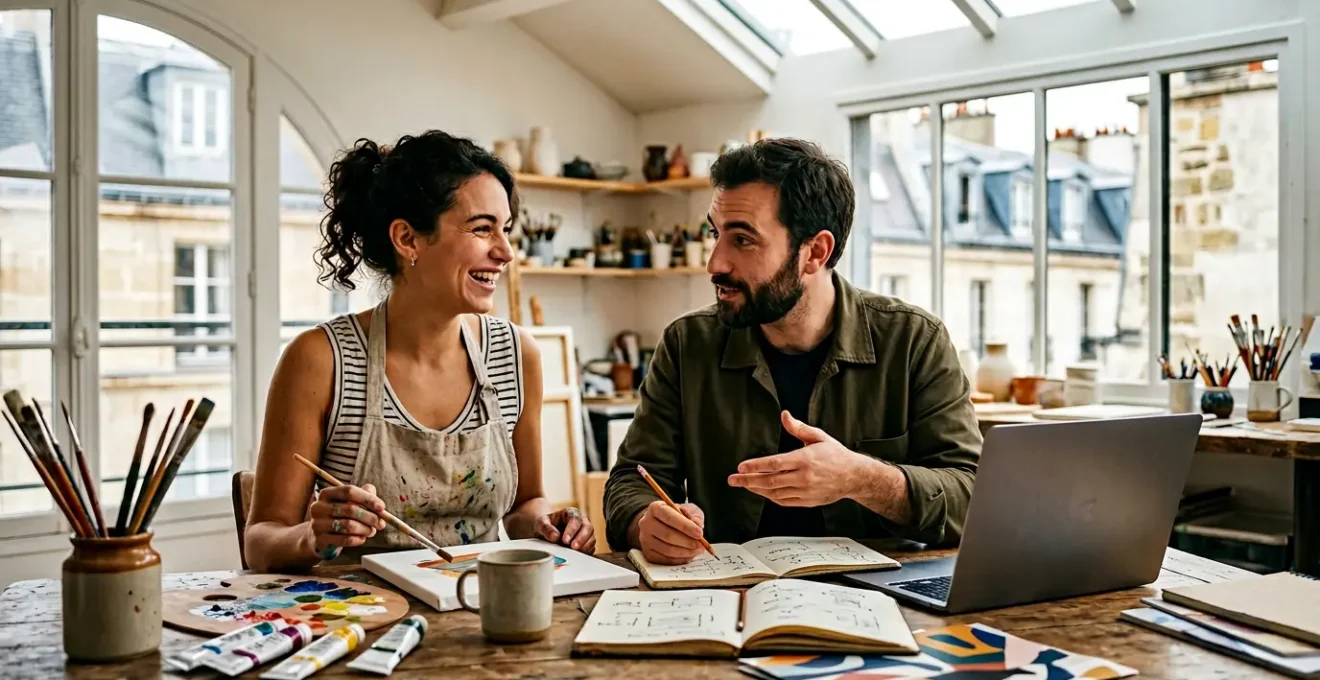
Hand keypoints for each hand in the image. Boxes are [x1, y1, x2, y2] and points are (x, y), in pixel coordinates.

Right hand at [307, 483, 386, 559]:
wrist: (319, 536)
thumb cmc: (338, 516)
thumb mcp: (348, 502)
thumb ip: (363, 495)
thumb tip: (377, 498)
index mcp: (326, 494)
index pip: (349, 491)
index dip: (368, 499)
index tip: (382, 507)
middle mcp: (318, 507)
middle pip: (350, 509)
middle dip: (370, 517)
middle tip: (381, 523)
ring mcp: (317, 524)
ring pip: (348, 525)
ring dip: (365, 529)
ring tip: (372, 531)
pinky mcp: (320, 539)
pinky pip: (344, 540)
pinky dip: (357, 539)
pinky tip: (362, 538)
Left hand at [534, 507, 596, 552]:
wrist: (547, 533)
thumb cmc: (546, 525)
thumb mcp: (541, 523)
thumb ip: (546, 528)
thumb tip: (555, 537)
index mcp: (571, 513)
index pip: (575, 519)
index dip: (572, 529)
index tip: (565, 540)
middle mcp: (581, 521)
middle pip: (588, 528)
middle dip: (581, 538)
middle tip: (573, 547)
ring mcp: (585, 533)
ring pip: (591, 538)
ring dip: (585, 546)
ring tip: (575, 552)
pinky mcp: (586, 543)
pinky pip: (591, 548)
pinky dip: (586, 552)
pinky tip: (577, 556)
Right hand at [634, 500, 706, 564]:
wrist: (661, 524)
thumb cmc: (676, 516)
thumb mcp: (688, 510)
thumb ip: (695, 516)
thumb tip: (698, 526)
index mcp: (655, 508)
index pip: (669, 517)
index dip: (685, 526)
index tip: (699, 533)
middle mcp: (646, 523)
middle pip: (667, 535)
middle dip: (687, 541)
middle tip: (701, 544)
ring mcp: (645, 540)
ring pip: (667, 550)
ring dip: (686, 552)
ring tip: (697, 549)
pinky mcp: (648, 554)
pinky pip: (666, 560)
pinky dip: (680, 559)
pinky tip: (689, 555)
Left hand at [727, 411, 874, 506]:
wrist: (854, 476)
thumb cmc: (836, 455)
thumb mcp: (819, 437)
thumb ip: (798, 428)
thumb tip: (784, 415)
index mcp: (805, 459)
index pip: (775, 464)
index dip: (756, 466)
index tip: (741, 466)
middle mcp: (804, 477)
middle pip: (770, 481)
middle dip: (748, 480)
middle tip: (733, 479)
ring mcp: (805, 491)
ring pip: (775, 493)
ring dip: (757, 489)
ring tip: (744, 484)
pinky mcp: (807, 501)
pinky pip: (784, 501)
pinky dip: (771, 497)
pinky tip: (762, 492)